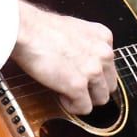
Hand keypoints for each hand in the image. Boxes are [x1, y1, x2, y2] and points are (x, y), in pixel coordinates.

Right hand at [10, 0, 116, 115]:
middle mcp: (104, 54)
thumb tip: (82, 59)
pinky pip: (84, 108)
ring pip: (100, 99)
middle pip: (109, 84)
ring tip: (65, 91)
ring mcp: (93, 71)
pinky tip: (60, 96)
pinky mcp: (78, 86)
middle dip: (93, 89)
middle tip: (74, 86)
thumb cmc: (41, 28)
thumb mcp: (75, 28)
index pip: (110, 66)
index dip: (95, 73)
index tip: (80, 73)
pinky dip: (72, 106)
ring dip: (84, 99)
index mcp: (104, 37)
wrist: (26, 30)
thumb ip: (86, 44)